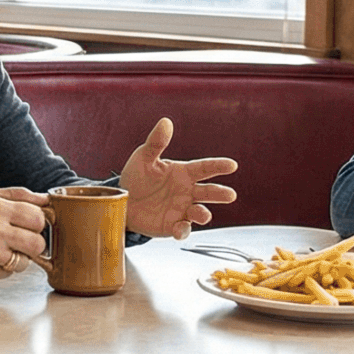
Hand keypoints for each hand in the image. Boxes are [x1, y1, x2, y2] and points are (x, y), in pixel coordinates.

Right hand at [0, 187, 49, 279]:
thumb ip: (18, 195)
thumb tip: (46, 199)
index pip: (38, 218)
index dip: (39, 222)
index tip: (31, 224)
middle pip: (37, 244)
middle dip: (35, 242)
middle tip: (24, 240)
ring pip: (24, 262)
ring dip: (19, 257)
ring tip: (4, 248)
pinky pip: (8, 274)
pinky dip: (4, 267)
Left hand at [117, 117, 238, 239]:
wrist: (122, 201)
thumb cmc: (137, 177)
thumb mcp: (144, 157)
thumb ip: (156, 142)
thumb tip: (165, 122)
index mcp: (184, 173)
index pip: (205, 168)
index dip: (218, 166)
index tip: (232, 165)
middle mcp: (187, 192)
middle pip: (209, 192)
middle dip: (220, 194)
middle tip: (230, 195)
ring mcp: (182, 210)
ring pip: (199, 213)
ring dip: (202, 214)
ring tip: (201, 213)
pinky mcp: (172, 225)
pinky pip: (182, 229)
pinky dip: (182, 231)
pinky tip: (179, 230)